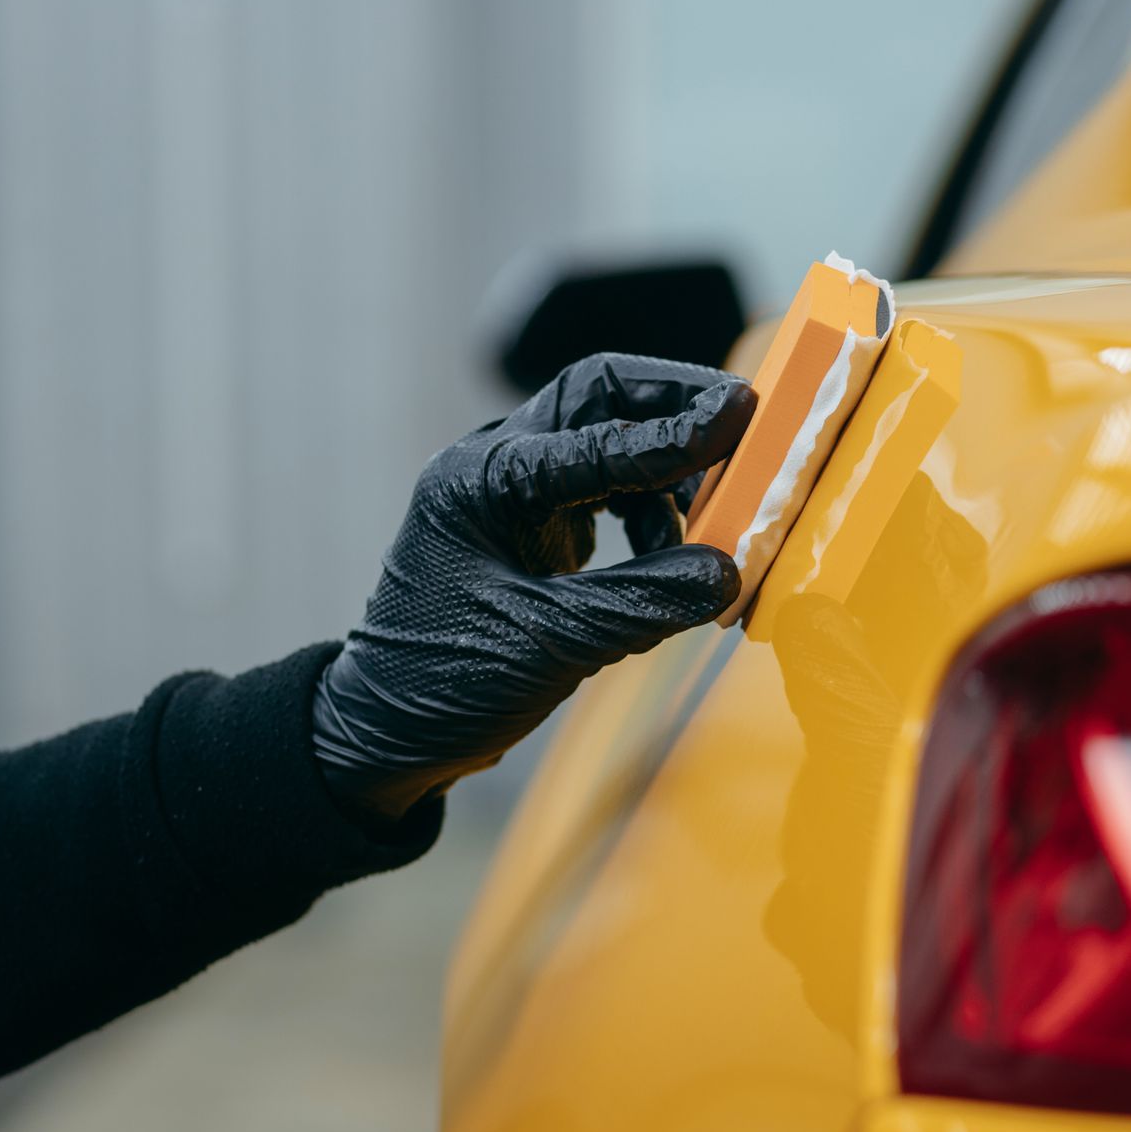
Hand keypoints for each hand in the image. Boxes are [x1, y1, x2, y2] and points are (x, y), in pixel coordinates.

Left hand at [313, 353, 755, 825]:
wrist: (387, 735)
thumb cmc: (442, 686)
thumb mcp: (550, 646)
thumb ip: (642, 604)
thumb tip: (729, 571)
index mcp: (478, 482)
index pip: (593, 437)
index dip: (674, 434)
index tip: (742, 420)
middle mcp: (491, 468)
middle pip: (596, 397)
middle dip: (672, 403)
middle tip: (743, 419)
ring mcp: (510, 493)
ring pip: (605, 439)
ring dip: (665, 473)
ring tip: (706, 529)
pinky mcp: (531, 526)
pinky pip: (604, 490)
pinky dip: (647, 513)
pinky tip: (669, 558)